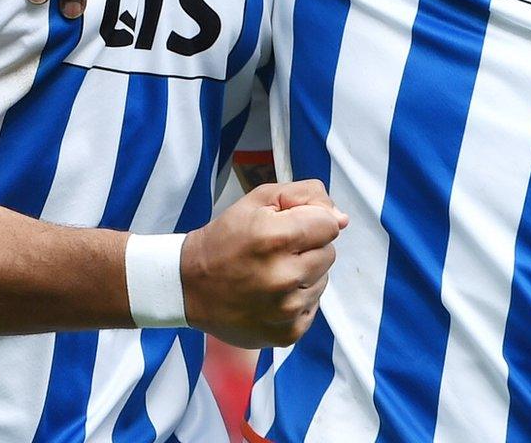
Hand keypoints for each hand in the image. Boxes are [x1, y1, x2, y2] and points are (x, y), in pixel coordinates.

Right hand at [181, 180, 346, 348]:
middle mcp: (283, 277)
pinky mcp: (287, 334)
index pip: (329, 224)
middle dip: (309, 247)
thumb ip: (304, 197)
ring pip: (322, 280)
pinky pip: (312, 306)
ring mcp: (286, 310)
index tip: (292, 226)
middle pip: (329, 253)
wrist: (189, 287)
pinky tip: (272, 295)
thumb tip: (340, 219)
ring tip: (271, 273)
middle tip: (276, 251)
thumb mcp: (258, 201)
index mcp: (275, 238)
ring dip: (304, 274)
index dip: (312, 221)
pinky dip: (297, 299)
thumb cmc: (224, 240)